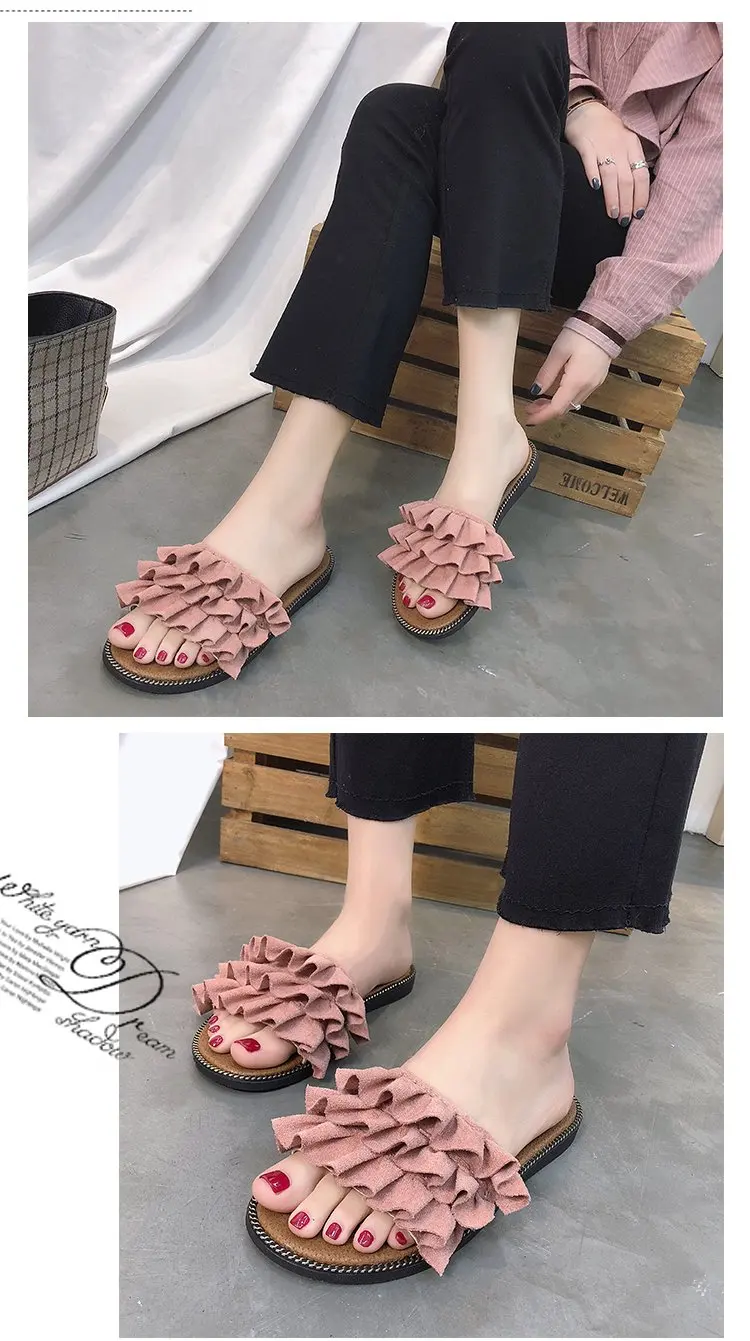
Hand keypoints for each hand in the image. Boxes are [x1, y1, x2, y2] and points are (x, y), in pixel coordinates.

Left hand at [524, 329, 610, 425]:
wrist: (606, 324)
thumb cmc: (582, 333)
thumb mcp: (558, 352)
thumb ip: (546, 373)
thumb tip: (535, 390)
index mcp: (576, 382)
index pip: (556, 408)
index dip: (541, 416)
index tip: (528, 418)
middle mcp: (587, 387)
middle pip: (564, 409)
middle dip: (546, 412)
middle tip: (531, 408)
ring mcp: (594, 384)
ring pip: (572, 403)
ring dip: (556, 405)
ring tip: (540, 401)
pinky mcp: (597, 379)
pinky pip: (579, 395)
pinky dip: (566, 398)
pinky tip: (556, 391)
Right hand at [565, 99, 648, 224]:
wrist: (586, 109)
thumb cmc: (607, 132)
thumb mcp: (626, 143)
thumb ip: (631, 164)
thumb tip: (637, 194)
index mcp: (633, 146)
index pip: (641, 175)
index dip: (641, 196)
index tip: (638, 214)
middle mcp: (620, 146)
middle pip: (627, 179)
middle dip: (627, 202)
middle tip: (624, 221)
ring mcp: (602, 145)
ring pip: (611, 175)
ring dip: (613, 197)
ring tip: (613, 215)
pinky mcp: (584, 143)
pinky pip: (590, 161)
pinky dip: (593, 174)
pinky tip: (595, 189)